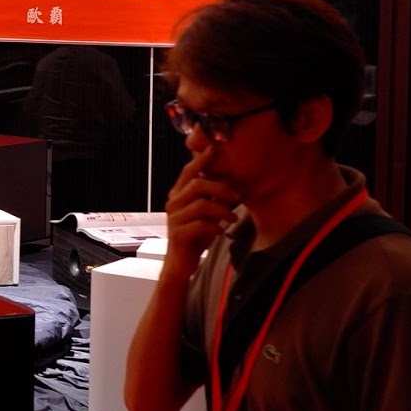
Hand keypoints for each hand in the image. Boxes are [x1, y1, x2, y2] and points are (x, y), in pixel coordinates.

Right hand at [163, 145, 238, 276]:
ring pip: (202, 205)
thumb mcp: (204, 212)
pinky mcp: (179, 234)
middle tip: (237, 198)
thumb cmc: (194, 235)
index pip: (189, 171)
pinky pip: (201, 225)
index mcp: (178, 195)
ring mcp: (174, 219)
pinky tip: (221, 232)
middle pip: (198, 185)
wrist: (180, 263)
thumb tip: (230, 180)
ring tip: (232, 218)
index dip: (202, 159)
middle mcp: (173, 203)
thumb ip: (211, 197)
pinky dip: (215, 227)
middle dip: (222, 189)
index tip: (215, 147)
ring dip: (223, 210)